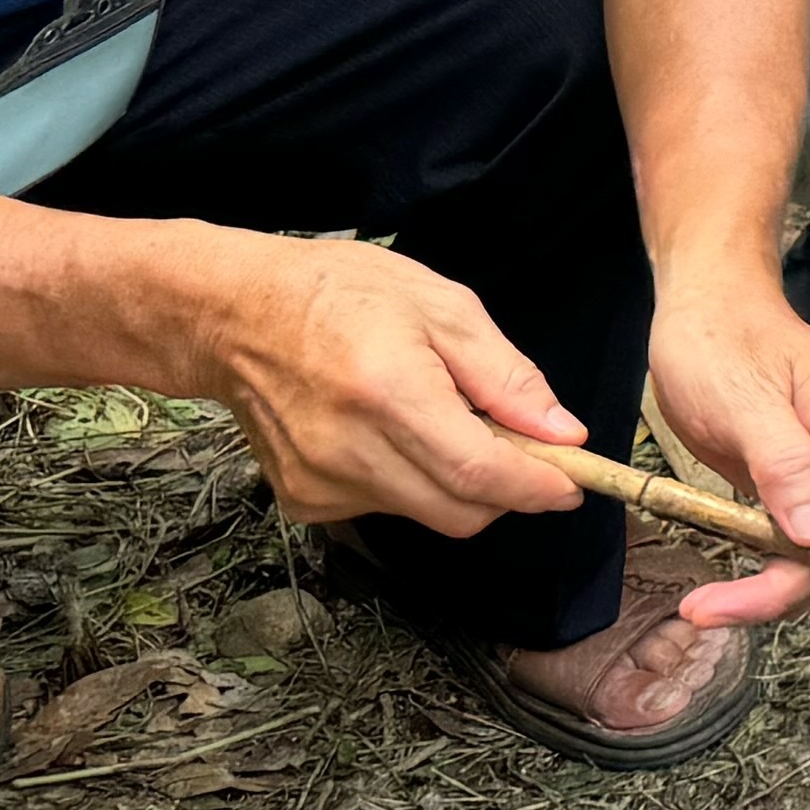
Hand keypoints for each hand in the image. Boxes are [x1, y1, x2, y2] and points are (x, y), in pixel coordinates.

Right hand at [179, 232, 592, 538]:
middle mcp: (348, 450)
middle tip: (521, 447)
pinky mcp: (303, 500)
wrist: (235, 314)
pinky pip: (386, 510)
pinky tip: (393, 436)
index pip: (479, 473)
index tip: (574, 483)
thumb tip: (563, 434)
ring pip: (427, 514)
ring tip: (442, 421)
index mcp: (389, 393)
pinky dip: (412, 484)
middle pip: (459, 510)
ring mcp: (319, 482)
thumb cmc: (342, 294)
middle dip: (508, 490)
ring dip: (458, 484)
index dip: (537, 487)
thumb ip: (508, 378)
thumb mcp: (444, 307)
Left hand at [641, 262, 809, 642]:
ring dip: (769, 585)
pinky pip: (795, 535)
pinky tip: (728, 581)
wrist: (704, 301)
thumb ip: (785, 466)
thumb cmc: (719, 337)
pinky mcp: (798, 475)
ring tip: (705, 603)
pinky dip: (765, 564)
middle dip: (786, 589)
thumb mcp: (741, 399)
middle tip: (709, 610)